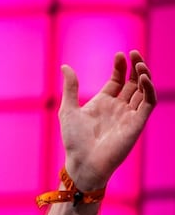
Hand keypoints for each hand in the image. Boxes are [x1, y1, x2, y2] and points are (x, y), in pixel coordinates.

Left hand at [59, 50, 155, 190]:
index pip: (117, 80)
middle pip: (132, 82)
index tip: (119, 55)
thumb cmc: (74, 140)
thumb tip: (65, 66)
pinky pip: (148, 103)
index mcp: (103, 102)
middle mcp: (118, 107)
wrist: (82, 162)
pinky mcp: (137, 123)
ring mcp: (129, 115)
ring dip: (144, 76)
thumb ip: (71, 87)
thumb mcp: (68, 109)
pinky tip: (143, 78)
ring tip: (140, 63)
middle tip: (135, 53)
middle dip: (136, 67)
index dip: (121, 67)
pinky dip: (149, 90)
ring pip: (143, 90)